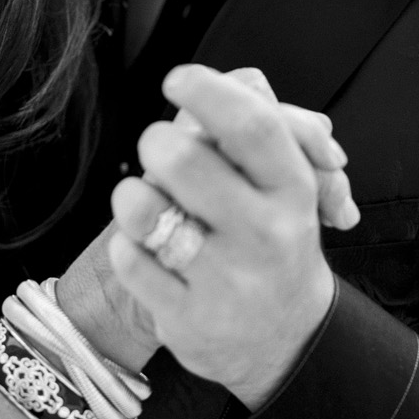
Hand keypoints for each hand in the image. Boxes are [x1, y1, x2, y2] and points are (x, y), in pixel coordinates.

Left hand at [108, 65, 340, 408]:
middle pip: (186, 161)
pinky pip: (130, 260)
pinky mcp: (189, 318)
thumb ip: (267, 126)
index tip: (177, 79)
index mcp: (292, 189)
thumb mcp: (287, 184)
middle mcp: (266, 234)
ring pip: (148, 210)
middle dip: (156, 143)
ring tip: (145, 202)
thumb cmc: (272, 241)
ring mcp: (228, 280)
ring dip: (133, 196)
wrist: (286, 339)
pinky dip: (126, 246)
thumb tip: (247, 82)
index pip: (252, 126)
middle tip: (156, 148)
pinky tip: (147, 250)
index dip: (209, 93)